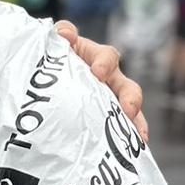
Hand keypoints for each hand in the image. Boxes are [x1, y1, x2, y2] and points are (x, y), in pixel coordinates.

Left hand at [55, 20, 147, 140]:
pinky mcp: (106, 119)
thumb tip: (65, 33)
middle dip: (130, 98)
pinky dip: (129, 138)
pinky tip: (133, 150)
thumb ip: (60, 35)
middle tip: (128, 109)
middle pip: (127, 87)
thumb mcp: (55, 44)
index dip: (104, 63)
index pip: (107, 56)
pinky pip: (122, 128)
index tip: (98, 72)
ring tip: (139, 137)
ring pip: (129, 110)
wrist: (45, 81)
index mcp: (95, 59)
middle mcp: (108, 80)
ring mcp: (109, 101)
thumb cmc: (54, 60)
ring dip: (136, 122)